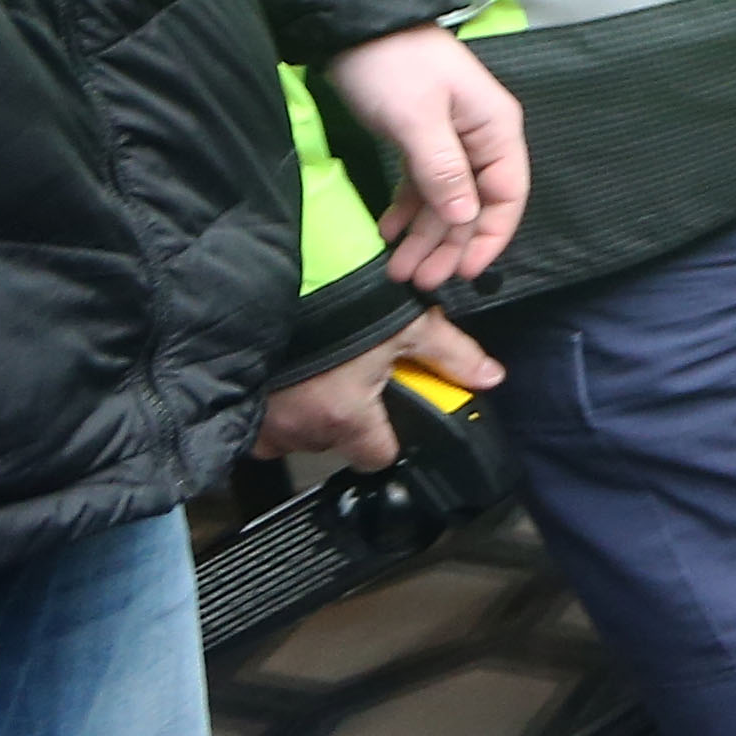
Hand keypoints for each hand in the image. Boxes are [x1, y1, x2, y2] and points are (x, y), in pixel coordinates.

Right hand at [257, 305, 502, 470]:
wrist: (270, 279)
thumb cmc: (337, 300)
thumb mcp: (406, 323)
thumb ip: (450, 354)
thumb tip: (490, 376)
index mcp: (346, 417)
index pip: (377, 456)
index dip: (389, 438)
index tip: (390, 418)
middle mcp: (303, 429)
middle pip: (337, 444)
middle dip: (348, 419)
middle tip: (352, 380)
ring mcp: (268, 422)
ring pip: (298, 436)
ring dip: (311, 414)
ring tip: (321, 375)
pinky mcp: (244, 407)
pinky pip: (264, 426)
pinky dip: (277, 409)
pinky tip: (289, 380)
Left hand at [319, 25, 528, 287]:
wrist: (354, 25)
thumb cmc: (393, 66)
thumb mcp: (418, 119)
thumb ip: (443, 171)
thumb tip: (466, 220)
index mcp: (495, 130)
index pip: (506, 196)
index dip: (489, 237)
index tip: (464, 273)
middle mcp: (480, 138)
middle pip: (473, 205)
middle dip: (448, 245)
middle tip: (417, 280)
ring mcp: (451, 139)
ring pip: (445, 200)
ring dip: (424, 235)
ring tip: (397, 270)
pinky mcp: (421, 139)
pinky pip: (421, 185)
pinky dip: (407, 210)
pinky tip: (388, 233)